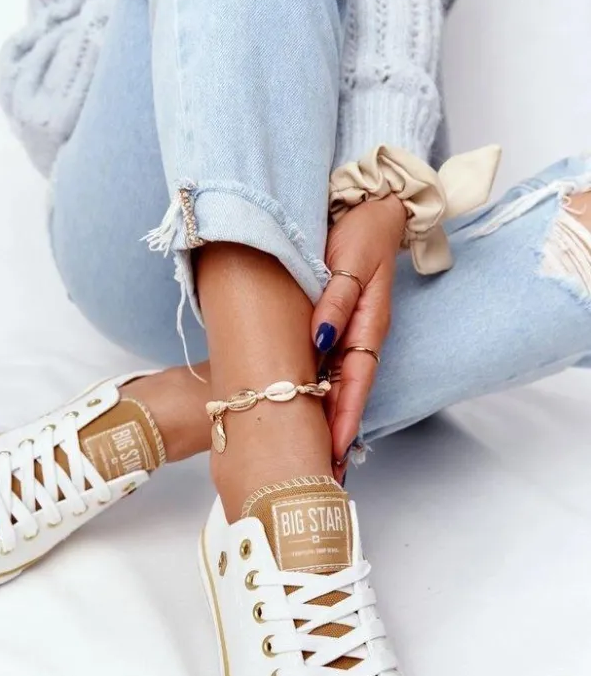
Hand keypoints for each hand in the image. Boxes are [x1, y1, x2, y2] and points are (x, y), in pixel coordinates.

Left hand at [311, 194, 406, 480]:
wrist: (368, 207)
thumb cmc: (360, 233)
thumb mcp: (347, 264)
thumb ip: (336, 302)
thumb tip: (320, 340)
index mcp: (367, 326)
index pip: (355, 382)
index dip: (344, 416)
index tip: (333, 448)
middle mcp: (360, 337)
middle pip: (347, 393)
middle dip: (336, 431)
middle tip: (322, 468)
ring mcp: (348, 334)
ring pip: (337, 385)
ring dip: (328, 417)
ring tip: (314, 453)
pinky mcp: (335, 326)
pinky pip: (328, 367)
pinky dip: (320, 392)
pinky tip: (306, 410)